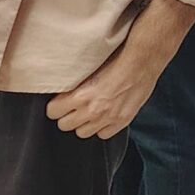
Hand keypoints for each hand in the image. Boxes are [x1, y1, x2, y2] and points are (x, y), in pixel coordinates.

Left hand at [46, 0, 194, 137]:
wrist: (142, 62)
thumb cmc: (117, 59)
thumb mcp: (89, 69)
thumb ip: (75, 85)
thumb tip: (63, 91)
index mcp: (81, 96)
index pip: (53, 112)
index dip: (55, 107)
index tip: (58, 103)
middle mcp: (92, 110)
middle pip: (65, 125)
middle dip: (66, 117)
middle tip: (71, 109)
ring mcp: (107, 118)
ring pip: (82, 133)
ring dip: (83, 124)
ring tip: (87, 113)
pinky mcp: (121, 122)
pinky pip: (103, 134)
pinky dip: (101, 128)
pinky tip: (103, 117)